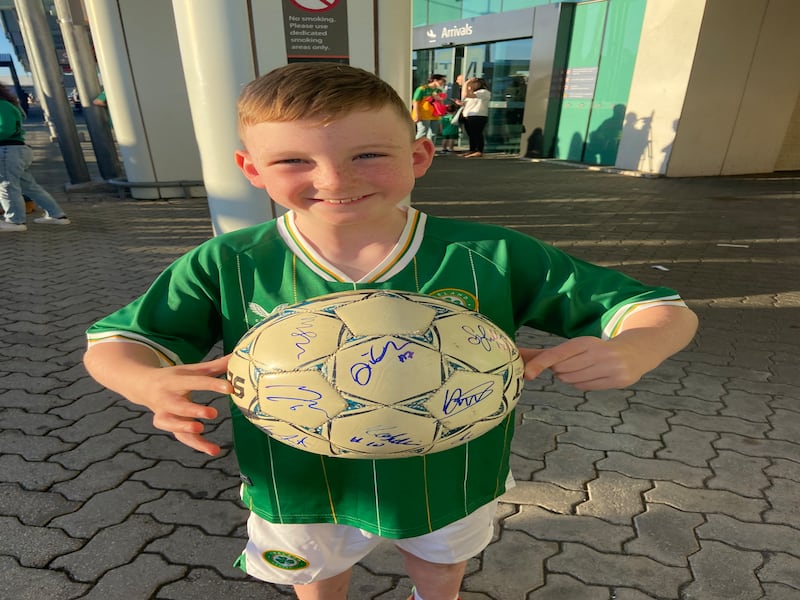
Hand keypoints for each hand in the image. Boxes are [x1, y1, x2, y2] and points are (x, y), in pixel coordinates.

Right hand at [131, 355, 232, 454]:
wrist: (143, 386)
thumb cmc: (174, 377)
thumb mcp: (191, 370)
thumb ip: (214, 366)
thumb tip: (237, 355)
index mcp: (175, 380)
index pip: (196, 382)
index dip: (212, 385)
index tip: (230, 389)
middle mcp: (166, 397)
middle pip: (178, 405)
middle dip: (193, 410)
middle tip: (213, 414)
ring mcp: (163, 413)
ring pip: (172, 424)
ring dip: (186, 428)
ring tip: (202, 430)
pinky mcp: (167, 425)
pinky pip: (179, 436)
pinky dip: (195, 443)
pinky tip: (213, 450)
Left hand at [519, 337, 645, 390]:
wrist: (635, 352)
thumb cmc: (597, 349)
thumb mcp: (578, 346)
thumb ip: (550, 353)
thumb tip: (520, 355)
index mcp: (586, 342)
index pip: (558, 353)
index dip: (541, 363)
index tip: (527, 373)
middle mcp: (598, 353)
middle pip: (562, 370)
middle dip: (559, 370)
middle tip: (570, 364)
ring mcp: (610, 368)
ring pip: (573, 380)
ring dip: (570, 378)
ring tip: (583, 369)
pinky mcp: (618, 381)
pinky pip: (585, 387)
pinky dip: (582, 384)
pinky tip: (592, 375)